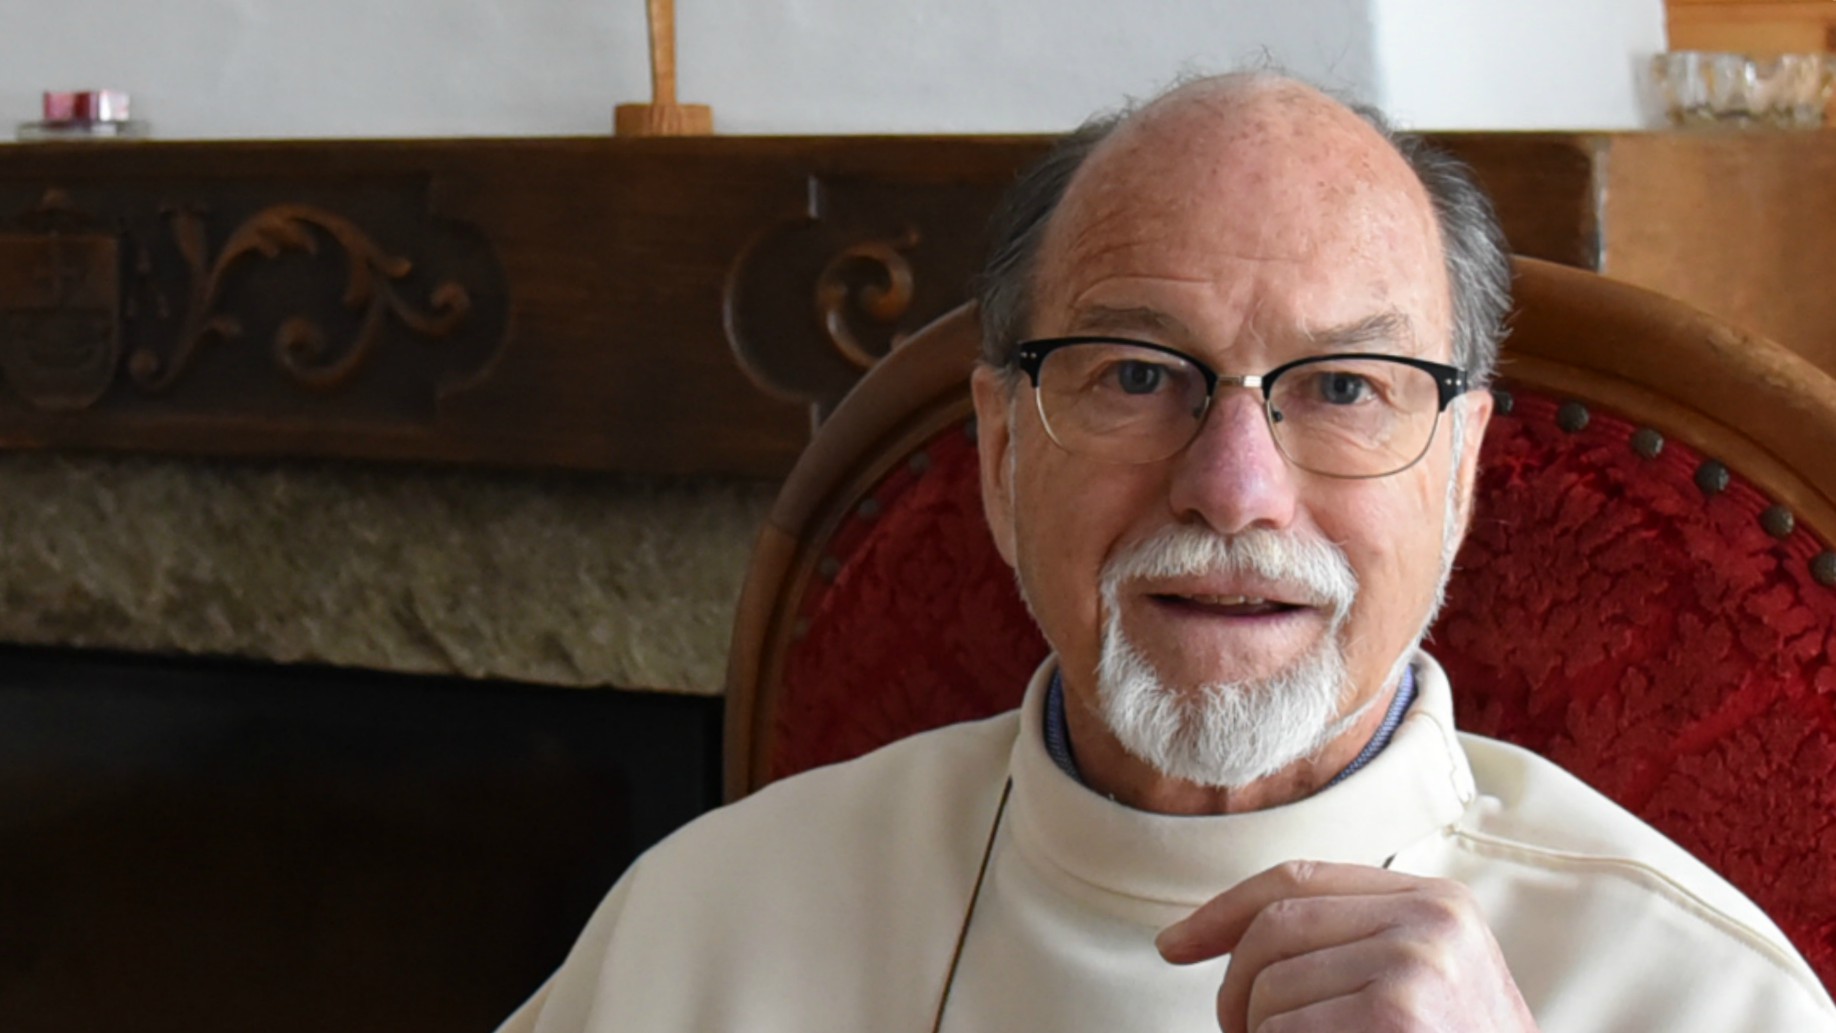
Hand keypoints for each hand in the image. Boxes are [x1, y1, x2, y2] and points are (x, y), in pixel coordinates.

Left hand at [1156, 861, 1538, 1032]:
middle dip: (1235, 990)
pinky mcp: (1396, 1014)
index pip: (1295, 879)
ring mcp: (1415, 965)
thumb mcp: (1423, 984)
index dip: (1222, 912)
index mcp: (1434, 901)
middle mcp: (1429, 920)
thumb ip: (1352, 943)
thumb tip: (1220, 937)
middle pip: (1271, 929)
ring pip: (1268, 990)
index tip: (1174, 945)